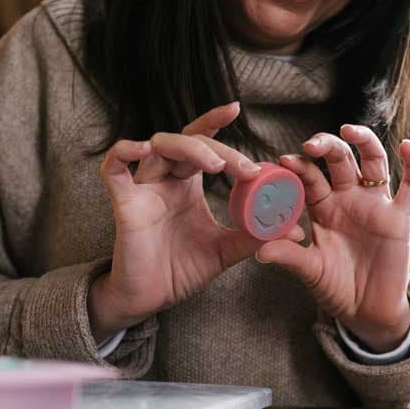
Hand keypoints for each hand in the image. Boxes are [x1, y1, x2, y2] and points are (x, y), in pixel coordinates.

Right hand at [89, 102, 304, 340]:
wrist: (150, 298)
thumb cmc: (182, 270)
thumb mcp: (225, 251)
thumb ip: (255, 237)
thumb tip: (296, 232)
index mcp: (187, 184)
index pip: (202, 142)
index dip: (215, 122)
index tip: (236, 109)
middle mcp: (165, 179)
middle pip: (189, 142)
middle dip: (220, 149)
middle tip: (246, 169)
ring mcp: (143, 188)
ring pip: (160, 146)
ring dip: (190, 149)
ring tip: (215, 165)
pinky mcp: (123, 203)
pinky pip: (113, 169)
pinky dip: (124, 151)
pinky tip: (142, 148)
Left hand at [255, 124, 409, 352]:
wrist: (366, 311)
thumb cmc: (334, 288)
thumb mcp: (309, 271)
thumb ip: (289, 257)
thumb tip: (259, 252)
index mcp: (323, 207)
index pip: (310, 177)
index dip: (299, 166)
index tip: (284, 160)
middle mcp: (348, 199)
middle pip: (339, 160)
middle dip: (326, 146)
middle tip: (311, 144)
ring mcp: (375, 205)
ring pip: (373, 162)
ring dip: (364, 141)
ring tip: (349, 130)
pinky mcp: (400, 217)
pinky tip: (408, 147)